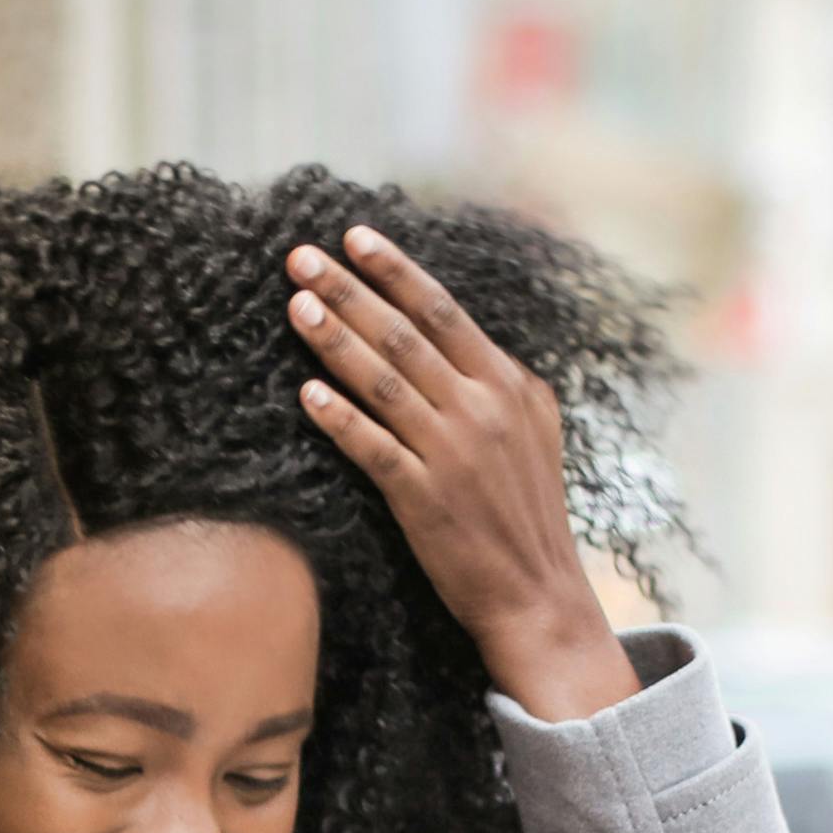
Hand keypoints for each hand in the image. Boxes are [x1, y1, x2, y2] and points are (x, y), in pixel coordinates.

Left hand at [286, 229, 633, 723]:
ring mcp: (454, 453)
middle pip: (405, 333)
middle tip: (299, 257)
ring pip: (384, 380)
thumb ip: (500, 383)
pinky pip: (373, 447)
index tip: (353, 236)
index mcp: (510, 385)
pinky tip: (306, 392)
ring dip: (335, 339)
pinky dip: (339, 417)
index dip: (395, 270)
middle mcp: (483, 410)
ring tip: (295, 306)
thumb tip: (462, 338)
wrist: (538, 597)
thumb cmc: (527, 513)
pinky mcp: (425, 499)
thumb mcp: (534, 433)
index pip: (443, 310)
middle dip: (348, 289)